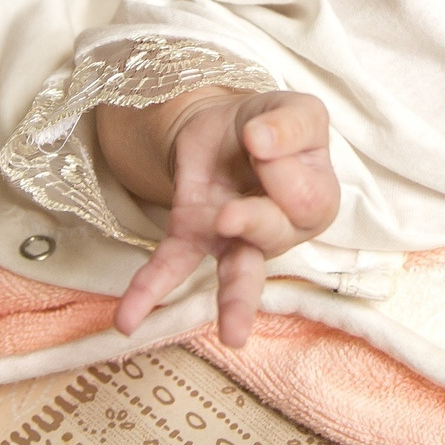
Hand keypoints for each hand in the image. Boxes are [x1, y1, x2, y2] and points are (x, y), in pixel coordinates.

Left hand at [109, 90, 339, 347]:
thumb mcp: (296, 109)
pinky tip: (128, 320)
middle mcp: (280, 231)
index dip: (281, 166)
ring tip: (233, 335)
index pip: (307, 199)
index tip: (261, 138)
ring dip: (234, 302)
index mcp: (316, 200)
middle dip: (254, 222)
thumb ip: (291, 123)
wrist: (225, 123)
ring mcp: (234, 241)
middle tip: (231, 212)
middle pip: (275, 237)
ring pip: (239, 274)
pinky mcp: (191, 235)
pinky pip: (171, 266)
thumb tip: (261, 141)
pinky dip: (148, 291)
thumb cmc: (273, 124)